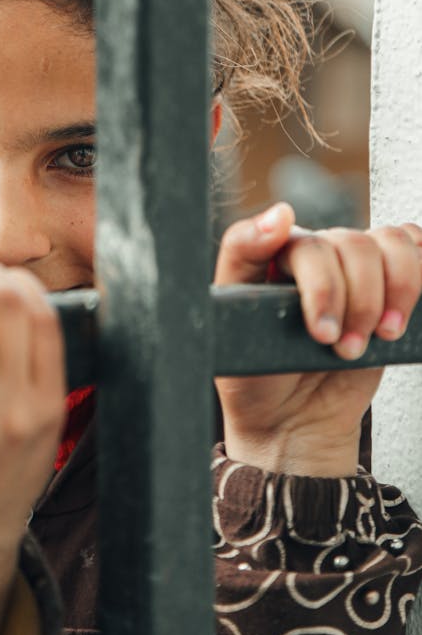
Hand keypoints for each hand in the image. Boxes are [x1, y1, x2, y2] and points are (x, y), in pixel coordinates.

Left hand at [214, 203, 421, 476]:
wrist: (292, 420)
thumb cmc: (255, 375)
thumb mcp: (230, 327)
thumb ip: (242, 260)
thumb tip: (281, 213)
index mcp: (272, 255)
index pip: (301, 242)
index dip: (320, 285)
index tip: (321, 329)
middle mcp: (316, 253)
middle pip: (350, 245)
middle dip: (353, 303)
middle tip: (339, 347)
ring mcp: (355, 267)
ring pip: (390, 244)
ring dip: (391, 294)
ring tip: (377, 337)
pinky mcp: (390, 283)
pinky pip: (416, 251)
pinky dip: (420, 274)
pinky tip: (404, 313)